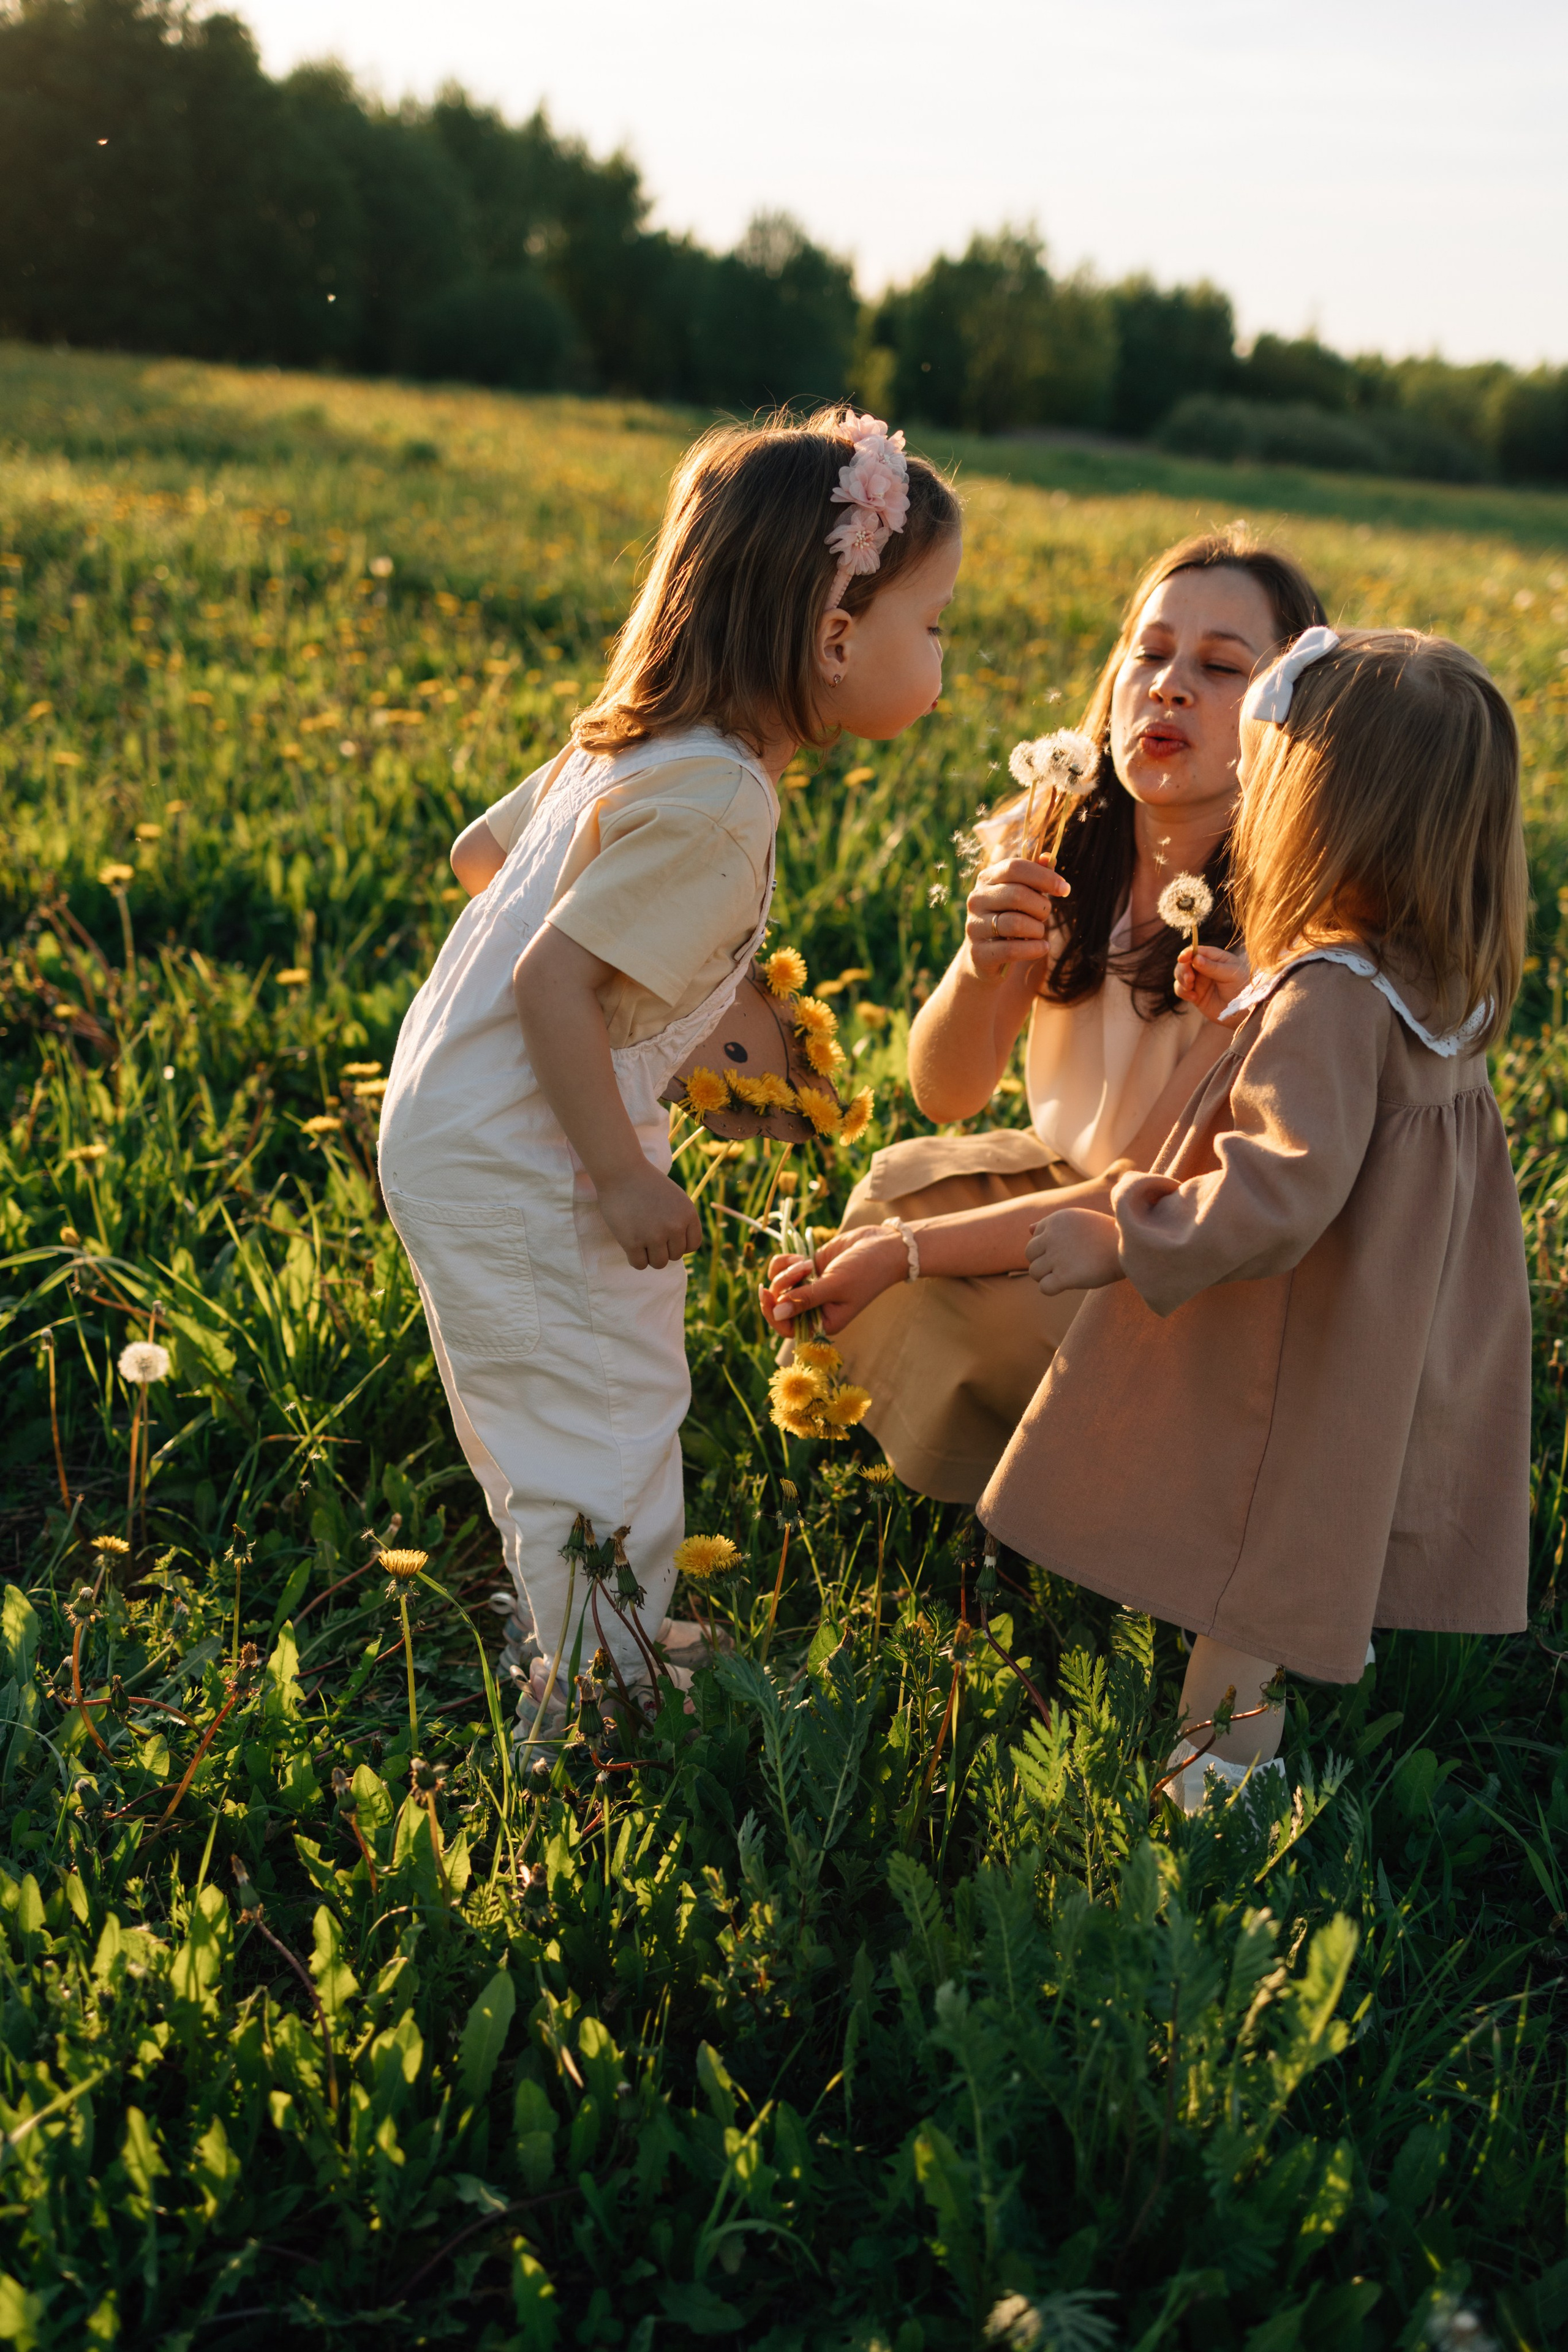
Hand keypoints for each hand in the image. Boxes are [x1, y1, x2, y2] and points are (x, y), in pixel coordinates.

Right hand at [596, 1163, 702, 1270]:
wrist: (621, 1171)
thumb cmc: (647, 1184)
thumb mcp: (675, 1198)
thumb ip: (682, 1220)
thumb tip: (681, 1249)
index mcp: (688, 1214)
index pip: (692, 1246)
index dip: (679, 1244)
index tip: (667, 1237)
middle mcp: (675, 1226)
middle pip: (674, 1256)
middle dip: (663, 1248)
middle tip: (649, 1233)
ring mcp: (654, 1235)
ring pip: (659, 1263)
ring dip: (650, 1256)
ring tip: (640, 1240)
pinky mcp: (633, 1242)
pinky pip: (639, 1264)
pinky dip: (635, 1259)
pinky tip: (630, 1245)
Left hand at [759, 1227, 906, 1336]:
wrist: (883, 1245)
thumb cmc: (866, 1270)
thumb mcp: (836, 1286)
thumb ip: (806, 1299)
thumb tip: (777, 1311)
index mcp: (823, 1322)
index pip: (787, 1327)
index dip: (772, 1313)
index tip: (767, 1293)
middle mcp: (814, 1308)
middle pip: (779, 1304)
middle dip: (783, 1285)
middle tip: (801, 1269)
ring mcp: (809, 1288)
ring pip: (779, 1284)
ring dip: (786, 1271)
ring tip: (806, 1262)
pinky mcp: (808, 1269)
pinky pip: (783, 1269)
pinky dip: (786, 1261)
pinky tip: (802, 1256)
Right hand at [963, 858, 1068, 983]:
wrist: (986, 958)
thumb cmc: (1010, 920)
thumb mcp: (1023, 896)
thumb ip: (1035, 876)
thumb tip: (1047, 857)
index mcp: (987, 879)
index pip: (1015, 867)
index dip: (1044, 876)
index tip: (1064, 888)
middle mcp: (977, 899)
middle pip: (1017, 894)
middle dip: (1041, 907)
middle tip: (1045, 916)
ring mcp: (974, 926)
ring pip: (1016, 923)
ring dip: (1037, 929)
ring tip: (1038, 933)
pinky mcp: (978, 953)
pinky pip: (1012, 950)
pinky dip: (1034, 949)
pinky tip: (1042, 947)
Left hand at [1025, 1207, 1122, 1295]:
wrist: (1129, 1247)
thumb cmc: (1105, 1234)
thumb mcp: (1077, 1219)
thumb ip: (1051, 1224)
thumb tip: (1029, 1229)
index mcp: (1055, 1220)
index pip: (1034, 1237)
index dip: (1046, 1248)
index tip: (1065, 1252)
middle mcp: (1052, 1236)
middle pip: (1029, 1254)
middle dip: (1042, 1262)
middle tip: (1061, 1266)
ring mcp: (1057, 1257)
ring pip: (1033, 1271)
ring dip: (1045, 1276)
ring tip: (1064, 1276)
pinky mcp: (1064, 1276)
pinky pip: (1043, 1288)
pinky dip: (1050, 1289)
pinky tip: (1064, 1285)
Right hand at [1175, 943, 1250, 1023]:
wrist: (1242, 1012)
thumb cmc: (1241, 989)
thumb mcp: (1230, 975)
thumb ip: (1213, 967)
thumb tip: (1195, 958)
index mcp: (1216, 958)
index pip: (1197, 950)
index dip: (1187, 953)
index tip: (1183, 959)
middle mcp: (1205, 967)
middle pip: (1185, 962)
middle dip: (1183, 969)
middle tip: (1189, 979)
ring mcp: (1199, 981)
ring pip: (1179, 974)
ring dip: (1181, 979)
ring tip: (1190, 987)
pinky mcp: (1194, 994)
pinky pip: (1180, 989)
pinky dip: (1182, 992)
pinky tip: (1194, 998)